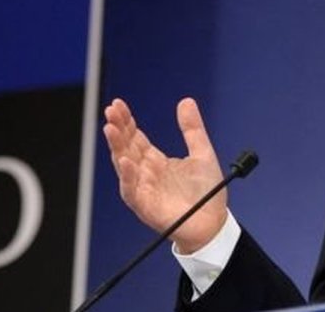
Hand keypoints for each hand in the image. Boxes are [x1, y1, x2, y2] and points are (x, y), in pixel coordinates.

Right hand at [102, 97, 227, 252]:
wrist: (214, 224)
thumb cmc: (207, 194)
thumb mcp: (202, 153)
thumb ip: (192, 129)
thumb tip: (186, 101)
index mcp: (156, 161)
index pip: (135, 137)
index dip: (126, 121)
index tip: (118, 104)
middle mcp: (145, 173)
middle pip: (126, 147)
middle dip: (117, 128)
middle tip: (111, 110)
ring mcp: (144, 189)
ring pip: (123, 165)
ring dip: (116, 147)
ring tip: (110, 128)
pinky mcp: (146, 207)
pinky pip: (132, 191)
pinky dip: (128, 177)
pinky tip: (126, 161)